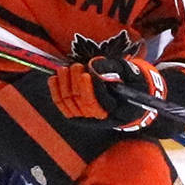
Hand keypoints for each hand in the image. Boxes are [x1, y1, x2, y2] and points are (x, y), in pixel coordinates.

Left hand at [48, 56, 166, 131]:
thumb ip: (113, 68)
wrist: (128, 99)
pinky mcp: (75, 115)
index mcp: (118, 111)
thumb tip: (94, 66)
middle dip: (76, 82)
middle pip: (82, 102)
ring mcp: (86, 118)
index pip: (100, 102)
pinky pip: (61, 104)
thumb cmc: (130, 83)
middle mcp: (101, 118)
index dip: (92, 88)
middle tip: (77, 66)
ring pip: (70, 102)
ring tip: (66, 69)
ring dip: (64, 84)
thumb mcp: (130, 73)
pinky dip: (55, 90)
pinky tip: (54, 78)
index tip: (87, 73)